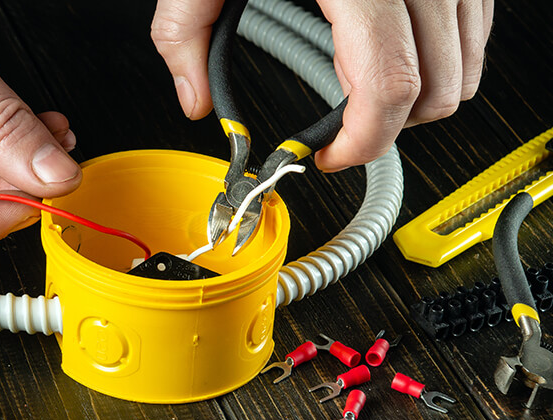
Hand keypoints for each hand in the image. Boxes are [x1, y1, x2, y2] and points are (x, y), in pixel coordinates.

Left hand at [151, 0, 493, 169]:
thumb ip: (185, 35)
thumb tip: (194, 99)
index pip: (390, 87)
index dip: (363, 141)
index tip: (327, 154)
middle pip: (438, 87)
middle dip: (389, 125)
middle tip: (340, 125)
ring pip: (465, 62)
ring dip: (418, 93)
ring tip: (358, 83)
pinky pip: (472, 26)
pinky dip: (437, 54)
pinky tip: (385, 46)